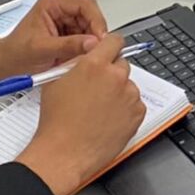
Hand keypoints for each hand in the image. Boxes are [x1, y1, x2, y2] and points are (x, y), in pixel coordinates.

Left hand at [0, 0, 109, 88]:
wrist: (2, 67)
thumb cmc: (15, 54)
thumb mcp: (42, 49)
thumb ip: (69, 45)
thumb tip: (93, 43)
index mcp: (53, 3)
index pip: (85, 4)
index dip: (97, 20)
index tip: (101, 38)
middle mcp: (61, 9)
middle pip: (91, 15)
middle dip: (96, 33)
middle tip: (98, 49)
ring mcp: (65, 22)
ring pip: (91, 28)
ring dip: (92, 42)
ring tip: (86, 56)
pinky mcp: (68, 35)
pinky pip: (86, 39)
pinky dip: (87, 49)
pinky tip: (81, 58)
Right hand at [15, 34, 146, 194]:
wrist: (64, 153)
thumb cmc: (56, 121)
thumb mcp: (56, 80)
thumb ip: (75, 63)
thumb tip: (87, 55)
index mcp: (95, 64)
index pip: (114, 40)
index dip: (110, 45)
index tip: (110, 49)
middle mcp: (116, 76)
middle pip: (121, 64)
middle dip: (111, 72)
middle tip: (98, 88)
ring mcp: (130, 95)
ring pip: (128, 85)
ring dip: (118, 92)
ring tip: (99, 109)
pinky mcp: (137, 113)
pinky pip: (134, 104)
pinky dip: (125, 109)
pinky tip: (107, 119)